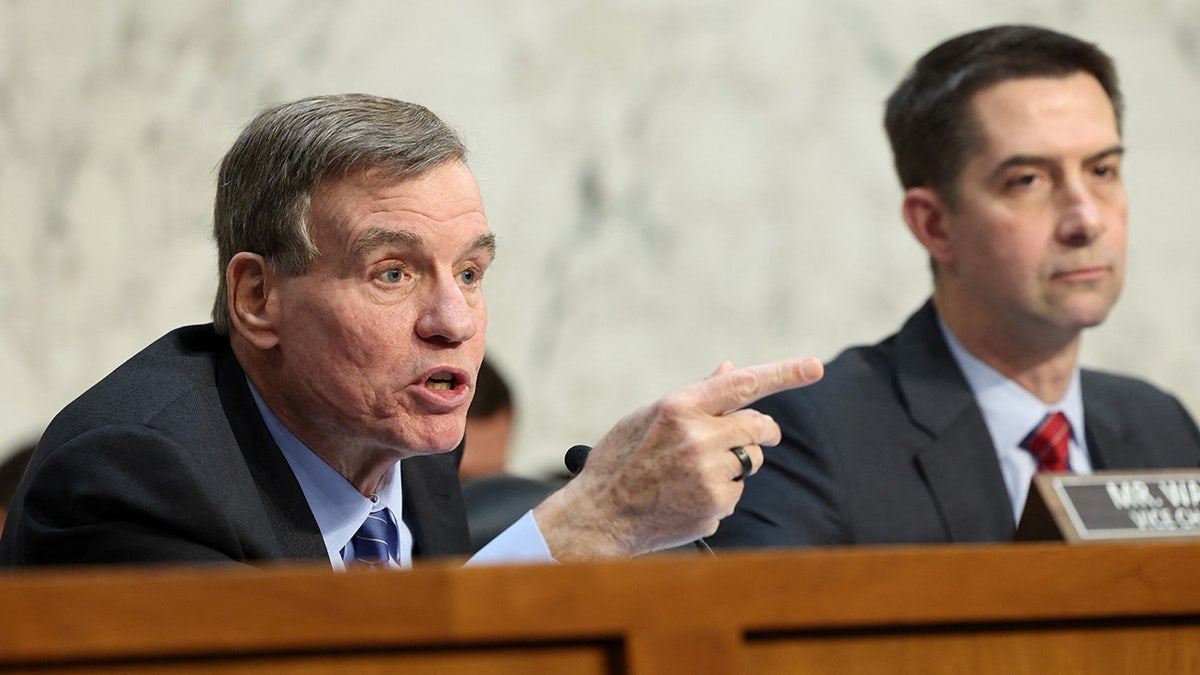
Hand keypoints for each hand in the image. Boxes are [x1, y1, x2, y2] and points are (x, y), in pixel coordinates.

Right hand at [532, 356, 823, 560]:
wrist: (599, 515)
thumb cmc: (622, 458)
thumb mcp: (650, 416)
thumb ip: (698, 395)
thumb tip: (732, 369)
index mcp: (679, 407)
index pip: (744, 384)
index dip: (785, 373)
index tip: (815, 366)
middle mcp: (697, 438)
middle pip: (759, 426)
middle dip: (761, 430)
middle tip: (752, 436)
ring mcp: (708, 474)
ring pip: (749, 461)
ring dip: (735, 464)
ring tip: (692, 473)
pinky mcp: (715, 506)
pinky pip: (736, 492)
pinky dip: (721, 493)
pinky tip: (687, 496)